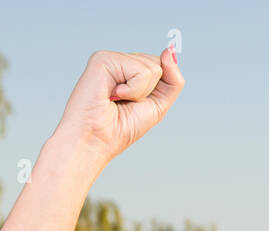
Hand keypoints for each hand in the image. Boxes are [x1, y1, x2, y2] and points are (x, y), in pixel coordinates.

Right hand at [53, 47, 183, 167]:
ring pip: (153, 68)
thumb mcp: (158, 105)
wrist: (97, 140)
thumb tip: (169, 52)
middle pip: (159, 64)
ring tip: (119, 99)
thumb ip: (171, 80)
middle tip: (127, 102)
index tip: (138, 102)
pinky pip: (140, 71)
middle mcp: (119, 61)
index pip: (161, 66)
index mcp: (129, 71)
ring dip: (141, 93)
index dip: (158, 89)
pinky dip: (133, 90)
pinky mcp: (103, 59)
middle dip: (151, 91)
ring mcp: (110, 58)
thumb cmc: (122, 127)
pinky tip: (113, 95)